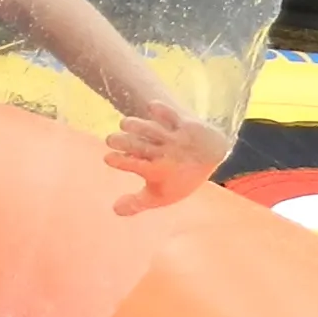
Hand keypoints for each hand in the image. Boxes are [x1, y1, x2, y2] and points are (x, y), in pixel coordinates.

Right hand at [103, 102, 227, 215]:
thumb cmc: (179, 178)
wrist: (209, 155)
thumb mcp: (160, 196)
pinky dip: (163, 110)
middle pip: (140, 146)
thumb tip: (114, 210)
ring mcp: (173, 139)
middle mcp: (164, 154)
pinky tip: (151, 106)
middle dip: (123, 142)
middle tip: (110, 139)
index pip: (135, 167)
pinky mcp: (183, 125)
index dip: (120, 162)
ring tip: (124, 124)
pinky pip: (173, 116)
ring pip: (153, 130)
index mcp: (156, 171)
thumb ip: (136, 203)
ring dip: (138, 125)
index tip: (107, 158)